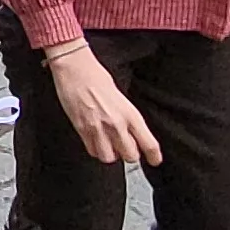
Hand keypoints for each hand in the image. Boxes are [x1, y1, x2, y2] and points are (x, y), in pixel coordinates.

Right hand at [46, 45, 161, 166]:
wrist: (75, 70)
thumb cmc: (96, 78)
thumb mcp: (121, 98)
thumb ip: (127, 118)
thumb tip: (131, 133)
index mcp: (130, 114)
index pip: (149, 144)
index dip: (154, 156)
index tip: (155, 160)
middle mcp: (116, 124)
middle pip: (130, 156)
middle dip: (128, 154)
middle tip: (125, 147)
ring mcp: (98, 129)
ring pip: (110, 158)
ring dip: (110, 154)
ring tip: (108, 145)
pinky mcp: (82, 131)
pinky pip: (92, 151)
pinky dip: (95, 149)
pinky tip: (95, 139)